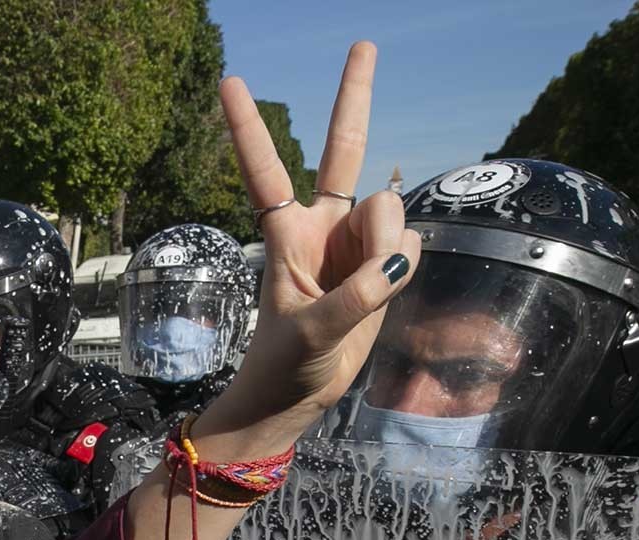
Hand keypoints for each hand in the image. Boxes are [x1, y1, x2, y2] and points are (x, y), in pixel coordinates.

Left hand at [122, 40, 417, 539]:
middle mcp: (321, 225)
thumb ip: (358, 294)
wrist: (295, 398)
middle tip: (365, 43)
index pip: (267, 170)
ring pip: (390, 213)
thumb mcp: (312, 334)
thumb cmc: (284, 363)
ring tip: (365, 293)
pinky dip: (404, 266)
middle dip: (355, 97)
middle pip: (345, 149)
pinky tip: (384, 292)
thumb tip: (401, 257)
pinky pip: (407, 248)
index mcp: (286, 233)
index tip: (230, 80)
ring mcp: (354, 242)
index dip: (249, 128)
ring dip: (388, 247)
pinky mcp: (380, 265)